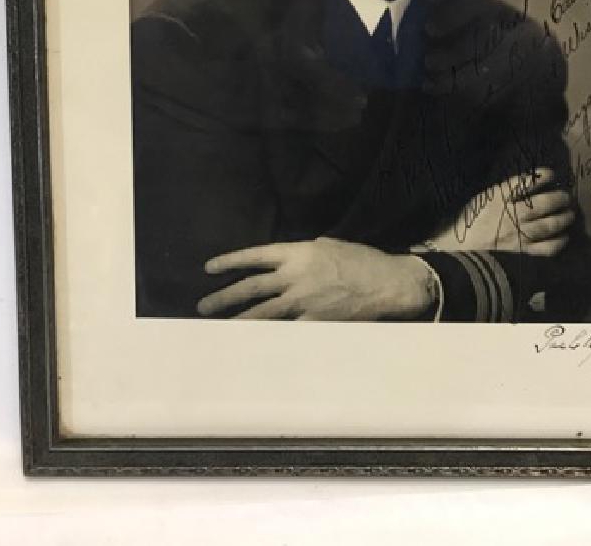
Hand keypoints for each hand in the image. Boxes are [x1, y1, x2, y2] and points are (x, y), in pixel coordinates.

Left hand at [197, 237, 435, 319]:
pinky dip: (269, 339)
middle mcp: (295, 278)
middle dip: (224, 297)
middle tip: (203, 306)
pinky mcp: (314, 323)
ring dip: (237, 321)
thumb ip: (302, 254)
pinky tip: (254, 346)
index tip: (210, 269)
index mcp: (298, 253)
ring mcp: (303, 303)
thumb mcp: (328, 245)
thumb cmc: (361, 259)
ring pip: (262, 314)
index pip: (255, 257)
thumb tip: (285, 263)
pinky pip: (285, 332)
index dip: (231, 262)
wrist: (386, 282)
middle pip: (251, 288)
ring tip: (218, 328)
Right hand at [428, 168, 574, 256]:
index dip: (541, 176)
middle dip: (560, 198)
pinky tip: (562, 238)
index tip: (550, 174)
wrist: (452, 259)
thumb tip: (521, 187)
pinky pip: (548, 248)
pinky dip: (559, 241)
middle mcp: (510, 216)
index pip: (525, 182)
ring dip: (564, 217)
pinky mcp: (522, 257)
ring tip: (569, 214)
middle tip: (567, 197)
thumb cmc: (461, 230)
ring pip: (550, 224)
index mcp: (496, 199)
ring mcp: (518, 237)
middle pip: (544, 203)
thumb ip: (497, 196)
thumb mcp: (476, 204)